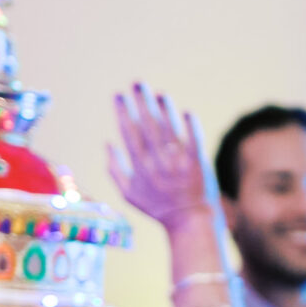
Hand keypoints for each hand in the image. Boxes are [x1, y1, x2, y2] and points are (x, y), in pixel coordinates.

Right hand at [107, 84, 219, 229]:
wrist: (190, 223)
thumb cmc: (158, 208)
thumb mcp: (129, 194)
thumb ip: (115, 169)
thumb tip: (107, 143)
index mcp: (140, 168)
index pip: (129, 134)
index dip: (124, 113)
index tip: (119, 95)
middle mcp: (158, 164)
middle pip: (148, 128)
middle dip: (141, 103)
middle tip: (137, 83)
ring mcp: (179, 165)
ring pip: (169, 132)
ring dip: (164, 110)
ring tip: (158, 93)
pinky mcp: (198, 165)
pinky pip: (194, 143)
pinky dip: (190, 128)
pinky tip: (186, 112)